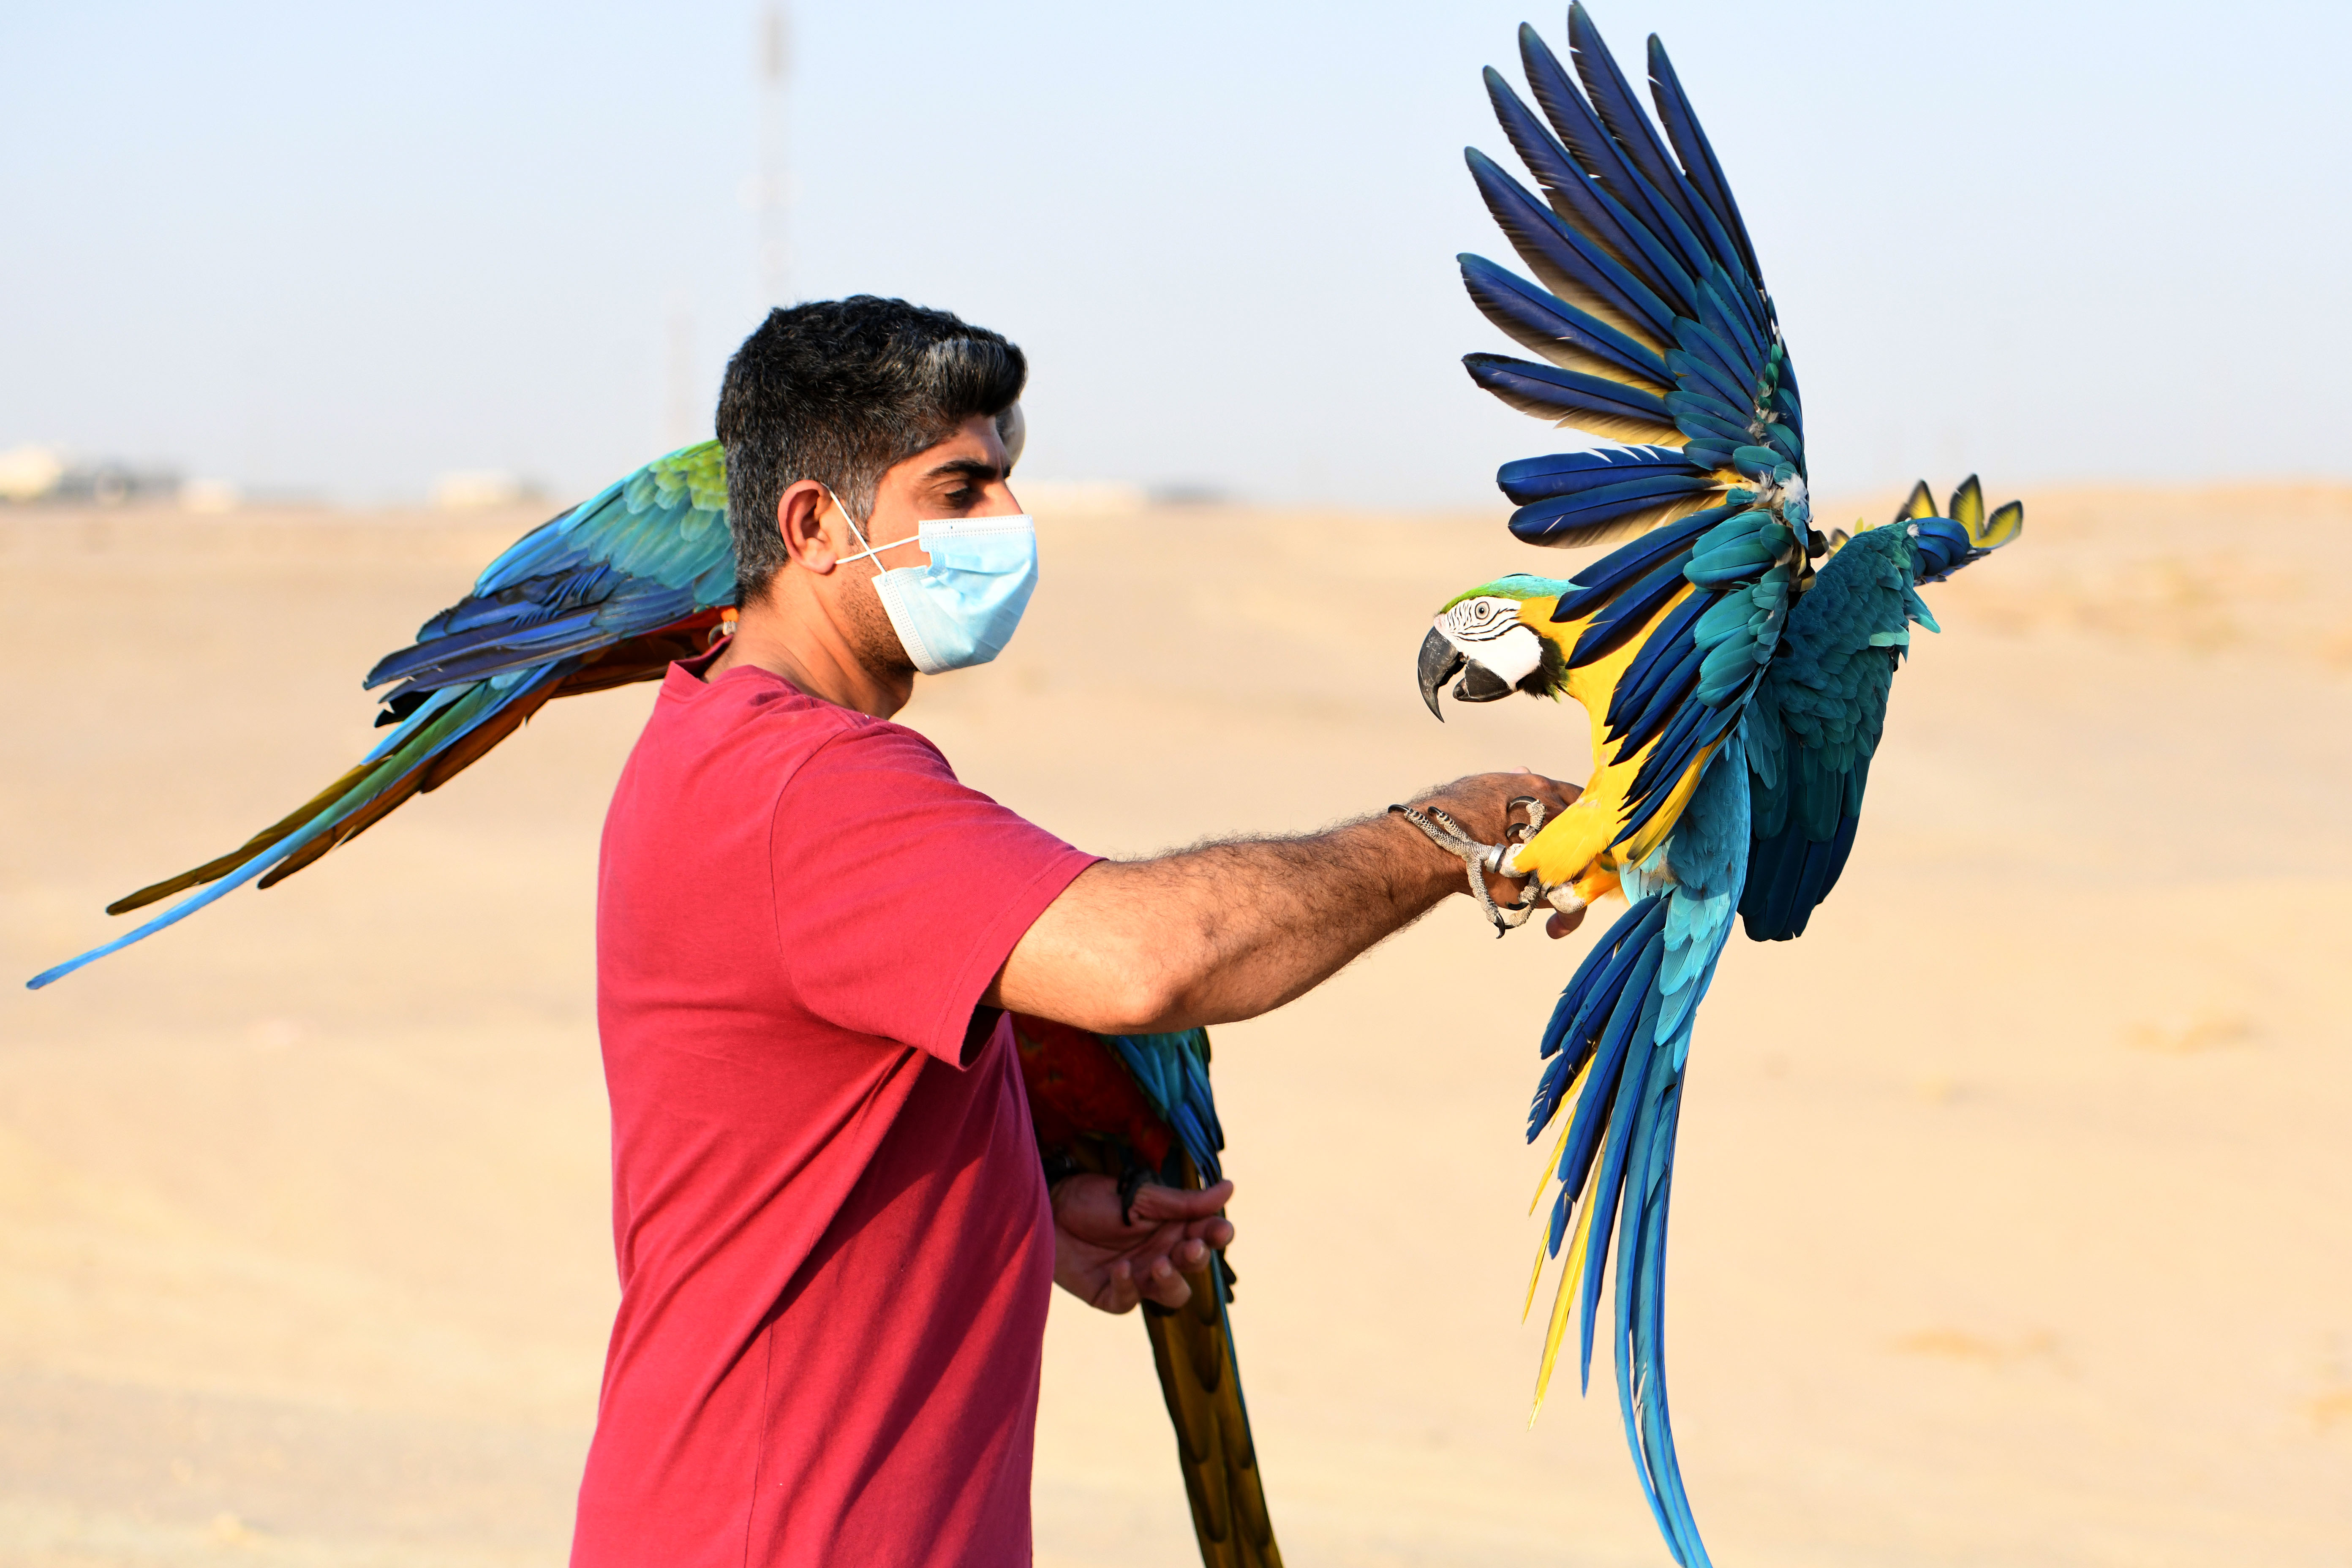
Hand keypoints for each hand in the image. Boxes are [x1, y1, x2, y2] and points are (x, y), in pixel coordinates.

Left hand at [1050, 1175, 1235, 1313]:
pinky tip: (1120, 1268)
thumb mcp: (1142, 1196)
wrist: (1047, 1206)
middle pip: (1193, 1268)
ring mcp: (1138, 1278)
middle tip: (1189, 1247)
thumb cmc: (1095, 1196)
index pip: (1207, 1236)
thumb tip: (1231, 1187)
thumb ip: (1185, 1201)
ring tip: (1157, 1263)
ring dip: (1169, 1281)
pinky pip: (1129, 1301)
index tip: (1220, 1229)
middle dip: (1195, 1260)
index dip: (1217, 1235)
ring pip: (1171, 1294)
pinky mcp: (1110, 1295)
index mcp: (1173, 1228)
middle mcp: (1161, 1254)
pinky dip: (1128, 1287)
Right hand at [1406, 768, 1582, 908]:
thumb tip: (1523, 772)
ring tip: (1561, 900)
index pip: (1582, 801)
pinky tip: (1554, 929)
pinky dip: (1567, 919)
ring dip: (1577, 885)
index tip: (1576, 831)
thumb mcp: (1489, 786)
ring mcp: (1556, 852)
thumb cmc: (1454, 813)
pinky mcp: (1548, 885)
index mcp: (1542, 791)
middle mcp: (1556, 818)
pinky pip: (1571, 903)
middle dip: (1584, 852)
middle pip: (1591, 837)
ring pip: (1586, 871)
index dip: (1582, 818)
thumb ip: (1513, 782)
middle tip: (1571, 867)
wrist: (1436, 844)